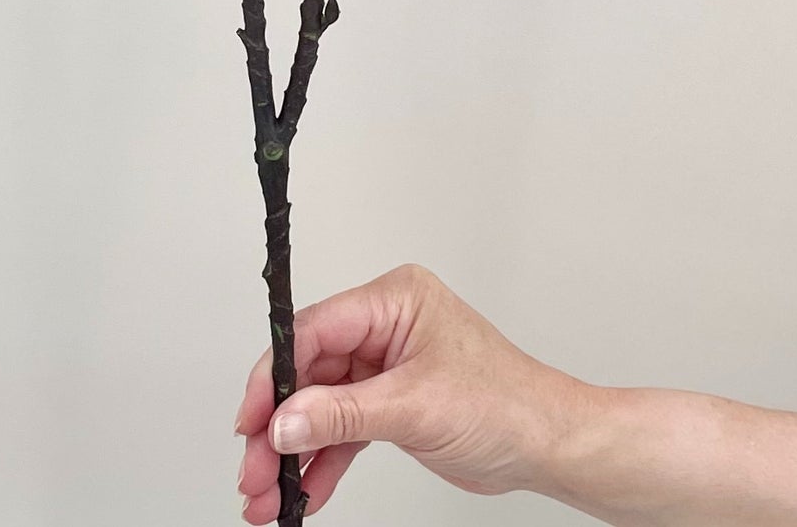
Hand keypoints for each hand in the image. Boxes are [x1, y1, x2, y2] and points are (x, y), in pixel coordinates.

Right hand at [232, 264, 598, 521]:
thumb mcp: (414, 407)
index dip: (274, 375)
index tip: (249, 418)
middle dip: (279, 427)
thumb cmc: (506, 404)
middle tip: (254, 471)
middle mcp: (385, 327)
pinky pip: (344, 430)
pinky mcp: (392, 402)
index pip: (314, 330)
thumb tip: (284, 422)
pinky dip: (324, 462)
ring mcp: (387, 365)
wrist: (547, 446)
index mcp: (393, 301)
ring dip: (295, 453)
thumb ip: (342, 414)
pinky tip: (306, 492)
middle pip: (310, 373)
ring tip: (268, 494)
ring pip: (321, 407)